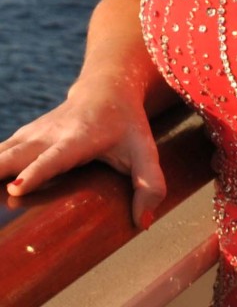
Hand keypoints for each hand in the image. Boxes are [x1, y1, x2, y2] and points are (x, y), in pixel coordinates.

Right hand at [0, 85, 164, 227]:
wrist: (106, 87)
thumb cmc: (127, 123)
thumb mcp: (145, 149)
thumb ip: (149, 182)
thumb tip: (142, 222)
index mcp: (78, 138)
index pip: (55, 157)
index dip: (36, 172)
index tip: (16, 189)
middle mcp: (49, 135)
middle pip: (14, 155)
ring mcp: (30, 136)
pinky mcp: (19, 140)